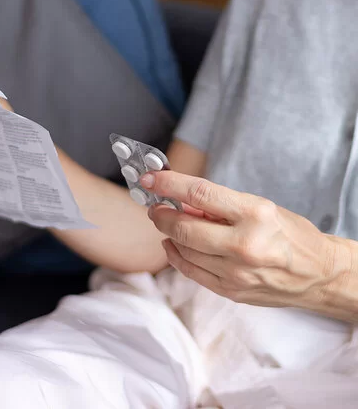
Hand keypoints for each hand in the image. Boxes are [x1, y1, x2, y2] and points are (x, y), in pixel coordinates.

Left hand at [141, 171, 352, 312]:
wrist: (318, 274)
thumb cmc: (291, 234)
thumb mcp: (261, 207)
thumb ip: (221, 206)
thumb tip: (183, 201)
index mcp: (255, 214)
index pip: (200, 193)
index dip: (169, 184)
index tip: (151, 178)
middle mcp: (244, 244)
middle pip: (184, 227)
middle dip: (161, 214)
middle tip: (155, 206)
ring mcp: (235, 272)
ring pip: (184, 250)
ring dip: (168, 234)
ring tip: (167, 223)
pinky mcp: (230, 291)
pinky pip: (190, 272)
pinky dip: (176, 256)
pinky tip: (173, 245)